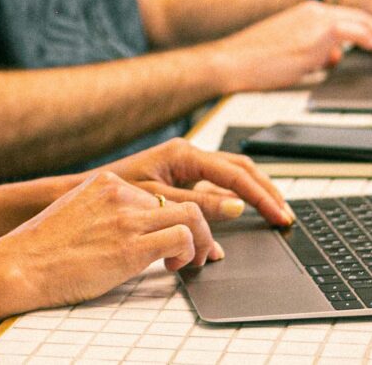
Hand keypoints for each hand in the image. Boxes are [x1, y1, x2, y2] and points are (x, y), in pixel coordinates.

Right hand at [0, 171, 219, 312]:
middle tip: (204, 251)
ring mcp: (127, 218)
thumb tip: (128, 231)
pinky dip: (190, 254)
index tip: (184, 234)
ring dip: (203, 241)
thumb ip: (104, 214)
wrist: (21, 264)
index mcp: (106, 184)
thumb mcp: (76, 215)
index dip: (177, 217)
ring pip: (193, 215)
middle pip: (183, 199)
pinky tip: (175, 267)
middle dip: (201, 227)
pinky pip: (183, 239)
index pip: (160, 192)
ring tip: (195, 260)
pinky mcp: (132, 246)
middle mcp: (121, 193)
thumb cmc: (42, 250)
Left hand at [100, 137, 294, 227]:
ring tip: (274, 211)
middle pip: (241, 169)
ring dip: (254, 193)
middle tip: (284, 214)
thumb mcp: (158, 201)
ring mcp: (187, 166)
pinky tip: (245, 215)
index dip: (260, 196)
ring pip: (232, 176)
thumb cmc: (114, 194)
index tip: (278, 214)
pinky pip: (216, 187)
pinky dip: (234, 200)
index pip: (234, 174)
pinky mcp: (183, 179)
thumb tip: (236, 208)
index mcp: (184, 155)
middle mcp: (188, 155)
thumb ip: (198, 205)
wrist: (87, 193)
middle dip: (266, 190)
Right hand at [209, 0, 371, 91]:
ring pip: (364, 22)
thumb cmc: (254, 62)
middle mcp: (314, 10)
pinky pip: (356, 32)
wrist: (232, 62)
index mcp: (306, 12)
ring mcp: (316, 19)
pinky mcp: (318, 33)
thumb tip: (333, 58)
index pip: (347, 17)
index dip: (369, 29)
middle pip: (361, 16)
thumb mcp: (291, 55)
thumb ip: (315, 52)